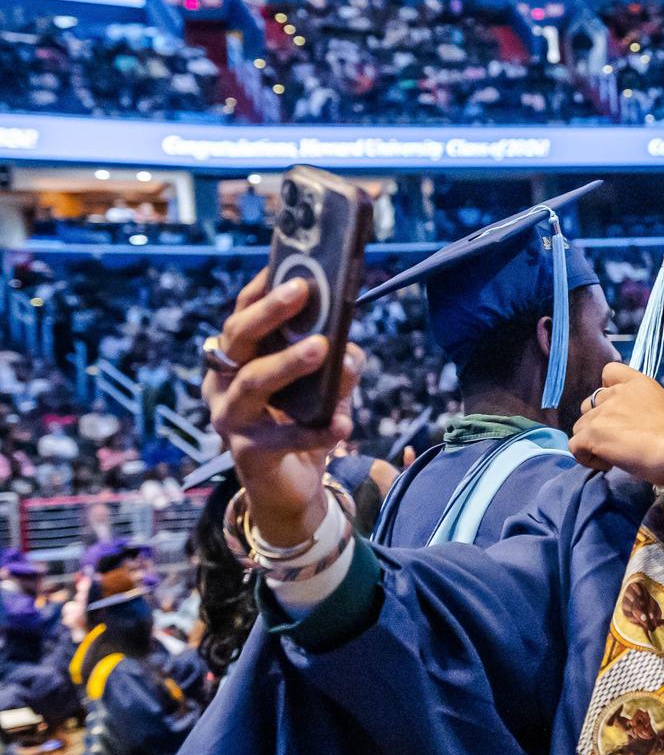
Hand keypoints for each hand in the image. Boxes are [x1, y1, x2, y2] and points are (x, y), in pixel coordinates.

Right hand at [204, 269, 363, 546]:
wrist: (289, 489)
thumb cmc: (301, 423)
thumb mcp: (324, 387)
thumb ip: (338, 363)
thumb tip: (349, 350)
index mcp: (236, 359)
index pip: (242, 315)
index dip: (261, 289)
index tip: (288, 265)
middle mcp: (222, 384)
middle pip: (238, 339)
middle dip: (270, 312)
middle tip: (302, 290)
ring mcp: (230, 419)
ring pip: (253, 383)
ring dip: (288, 363)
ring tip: (324, 348)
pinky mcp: (247, 454)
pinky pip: (282, 438)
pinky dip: (316, 431)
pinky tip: (342, 425)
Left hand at [570, 363, 663, 485]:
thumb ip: (644, 405)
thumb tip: (637, 419)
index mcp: (636, 383)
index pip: (609, 371)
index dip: (606, 390)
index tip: (616, 410)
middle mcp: (616, 393)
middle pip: (589, 406)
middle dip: (598, 423)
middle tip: (616, 440)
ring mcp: (601, 412)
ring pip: (580, 427)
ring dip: (592, 442)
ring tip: (612, 456)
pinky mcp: (592, 433)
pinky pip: (575, 446)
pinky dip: (586, 457)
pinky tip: (606, 464)